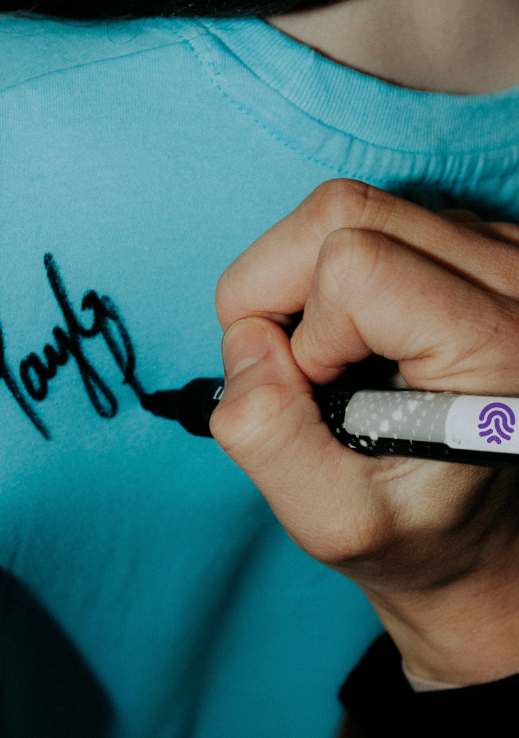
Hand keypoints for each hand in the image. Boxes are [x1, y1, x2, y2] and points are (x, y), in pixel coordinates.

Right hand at [211, 179, 518, 687]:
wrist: (469, 527)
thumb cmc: (412, 530)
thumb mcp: (331, 521)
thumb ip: (269, 438)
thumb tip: (246, 343)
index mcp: (495, 345)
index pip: (352, 266)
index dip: (301, 340)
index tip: (322, 399)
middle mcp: (512, 277)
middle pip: (338, 211)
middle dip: (274, 289)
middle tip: (297, 369)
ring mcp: (496, 247)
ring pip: (344, 206)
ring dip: (296, 283)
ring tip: (327, 359)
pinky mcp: (470, 239)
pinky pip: (363, 218)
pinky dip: (322, 275)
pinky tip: (353, 337)